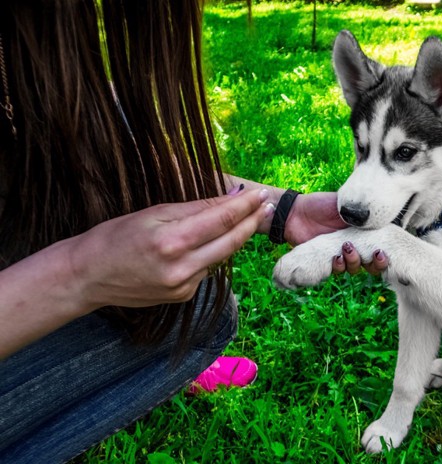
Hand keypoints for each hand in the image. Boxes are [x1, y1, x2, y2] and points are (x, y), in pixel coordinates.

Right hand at [69, 188, 272, 308]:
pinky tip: (210, 242)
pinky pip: (206, 269)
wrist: (89, 276)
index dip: (245, 206)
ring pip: (221, 257)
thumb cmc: (116, 237)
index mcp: (172, 241)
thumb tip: (229, 197)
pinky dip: (211, 254)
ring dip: (234, 237)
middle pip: (231, 242)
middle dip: (251, 222)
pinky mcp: (184, 297)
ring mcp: (184, 287)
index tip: (260, 194)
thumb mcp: (153, 213)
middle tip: (267, 205)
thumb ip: (195, 208)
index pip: (221, 220)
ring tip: (247, 217)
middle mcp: (182, 268)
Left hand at [284, 193, 387, 274]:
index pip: (382, 246)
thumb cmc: (323, 205)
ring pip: (356, 267)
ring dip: (355, 262)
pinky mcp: (328, 262)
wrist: (297, 213)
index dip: (385, 253)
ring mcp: (343, 255)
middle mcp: (356, 245)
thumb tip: (382, 220)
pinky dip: (339, 266)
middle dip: (377, 263)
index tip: (383, 250)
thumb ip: (364, 213)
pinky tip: (336, 258)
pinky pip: (338, 270)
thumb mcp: (347, 205)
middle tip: (376, 255)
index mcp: (364, 232)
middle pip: (373, 263)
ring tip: (347, 249)